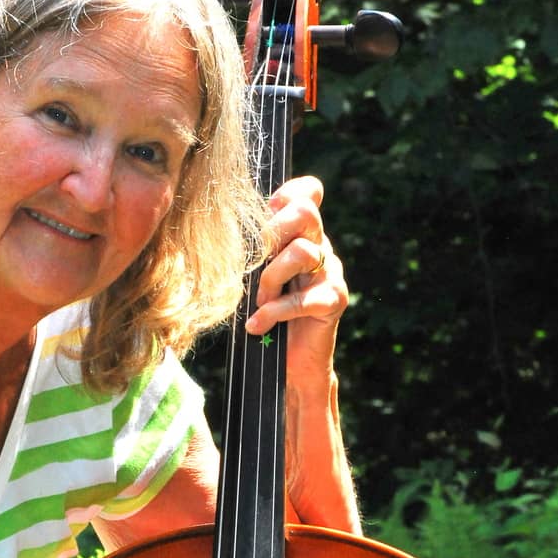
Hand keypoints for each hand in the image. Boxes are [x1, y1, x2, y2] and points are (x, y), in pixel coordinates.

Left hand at [246, 175, 347, 384]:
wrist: (292, 363)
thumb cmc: (267, 315)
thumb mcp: (256, 276)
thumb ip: (253, 252)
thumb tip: (222, 229)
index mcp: (303, 235)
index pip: (307, 194)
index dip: (285, 195)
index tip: (263, 218)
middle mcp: (321, 248)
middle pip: (306, 212)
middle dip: (272, 233)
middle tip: (255, 264)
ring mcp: (331, 273)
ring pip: (301, 252)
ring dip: (270, 279)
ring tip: (259, 301)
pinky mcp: (334, 301)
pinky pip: (302, 298)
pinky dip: (274, 312)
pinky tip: (257, 325)